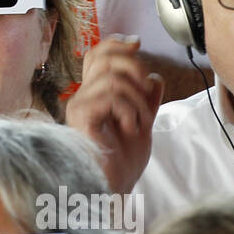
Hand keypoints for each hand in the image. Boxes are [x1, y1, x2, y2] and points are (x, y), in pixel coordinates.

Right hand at [65, 35, 163, 193]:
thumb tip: (155, 77)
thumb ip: (147, 101)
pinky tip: (130, 128)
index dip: (117, 44)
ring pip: (113, 79)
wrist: (112, 189)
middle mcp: (82, 96)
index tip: (137, 44)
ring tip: (140, 122)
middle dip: (135, 69)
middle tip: (146, 95)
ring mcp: (78, 105)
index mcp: (94, 95)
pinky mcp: (80, 116)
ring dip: (138, 100)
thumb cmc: (121, 163)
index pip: (98, 54)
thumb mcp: (142, 125)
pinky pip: (110, 96)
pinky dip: (130, 110)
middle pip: (105, 58)